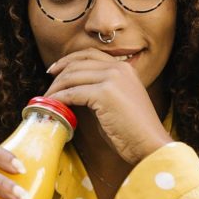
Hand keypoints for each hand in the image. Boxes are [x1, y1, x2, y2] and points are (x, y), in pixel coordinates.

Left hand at [45, 48, 171, 163]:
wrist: (151, 144)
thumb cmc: (133, 131)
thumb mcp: (118, 101)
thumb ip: (100, 90)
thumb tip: (74, 91)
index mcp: (124, 68)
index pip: (89, 54)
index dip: (68, 60)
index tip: (55, 70)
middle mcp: (118, 68)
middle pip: (78, 63)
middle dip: (58, 74)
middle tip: (47, 86)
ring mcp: (112, 79)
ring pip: (72, 77)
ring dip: (56, 88)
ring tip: (47, 99)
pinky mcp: (104, 93)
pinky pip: (72, 93)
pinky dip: (59, 99)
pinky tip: (53, 106)